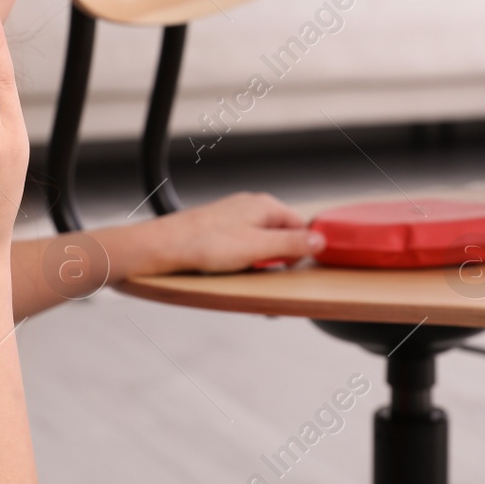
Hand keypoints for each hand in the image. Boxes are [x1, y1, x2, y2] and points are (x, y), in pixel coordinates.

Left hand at [127, 192, 325, 275]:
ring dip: (260, 263)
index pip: (301, 226)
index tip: (290, 270)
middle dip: (278, 260)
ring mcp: (235, 218)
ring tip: (245, 274)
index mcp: (265, 206)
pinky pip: (243, 247)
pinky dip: (243, 261)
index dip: (300, 250)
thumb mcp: (257, 248)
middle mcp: (252, 207)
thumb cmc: (204, 244)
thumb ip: (291, 244)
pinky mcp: (221, 230)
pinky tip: (231, 270)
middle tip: (265, 277)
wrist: (163, 246)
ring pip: (262, 243)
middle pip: (281, 235)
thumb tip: (321, 241)